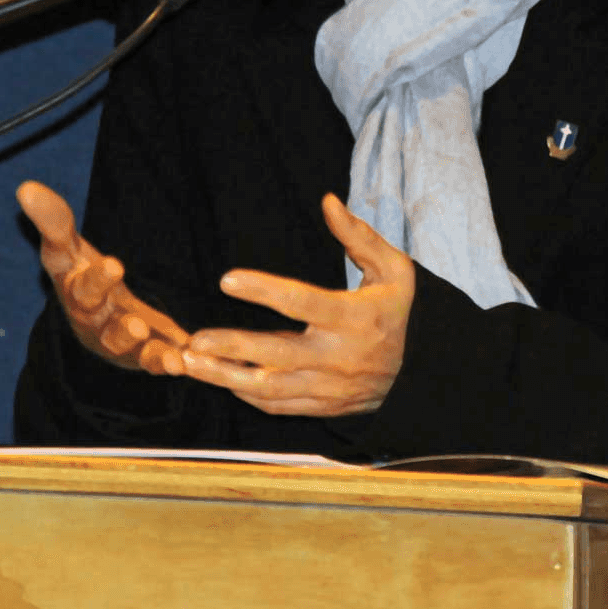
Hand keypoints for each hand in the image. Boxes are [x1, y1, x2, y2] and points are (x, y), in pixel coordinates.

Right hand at [17, 180, 189, 375]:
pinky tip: (179, 363)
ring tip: (142, 330)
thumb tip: (25, 187)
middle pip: (86, 299)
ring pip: (116, 338)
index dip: (86, 266)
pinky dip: (163, 362)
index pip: (63, 262)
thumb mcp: (70, 249)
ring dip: (129, 335)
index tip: (110, 258)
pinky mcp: (139, 356)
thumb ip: (54, 220)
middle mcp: (87, 311)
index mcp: (70, 280)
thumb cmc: (85, 280)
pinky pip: (149, 361)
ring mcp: (111, 337)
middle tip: (114, 267)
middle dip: (98, 285)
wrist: (103, 330)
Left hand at [179, 194, 413, 416]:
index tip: (226, 279)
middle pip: (278, 354)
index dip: (264, 291)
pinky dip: (245, 395)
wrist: (417, 375)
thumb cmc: (393, 311)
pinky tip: (219, 379)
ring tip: (190, 362)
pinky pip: (277, 406)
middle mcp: (338, 356)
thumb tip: (328, 201)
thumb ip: (359, 236)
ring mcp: (328, 387)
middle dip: (233, 348)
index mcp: (354, 318)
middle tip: (194, 340)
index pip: (303, 302)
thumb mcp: (393, 270)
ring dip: (226, 377)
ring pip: (270, 388)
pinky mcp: (321, 407)